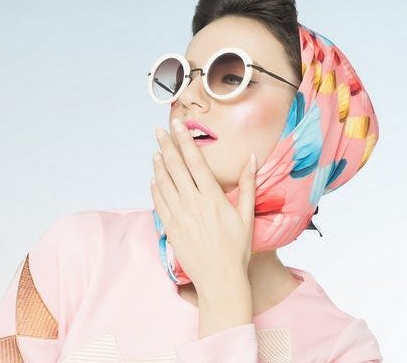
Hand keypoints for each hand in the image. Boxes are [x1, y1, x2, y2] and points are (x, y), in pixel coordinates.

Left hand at [150, 118, 257, 292]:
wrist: (220, 279)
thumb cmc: (236, 249)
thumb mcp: (246, 215)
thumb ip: (247, 185)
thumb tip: (252, 159)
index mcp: (212, 197)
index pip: (195, 161)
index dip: (185, 141)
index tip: (178, 126)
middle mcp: (193, 203)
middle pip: (175, 167)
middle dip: (167, 146)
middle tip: (159, 131)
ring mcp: (179, 215)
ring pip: (164, 182)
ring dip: (159, 164)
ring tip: (156, 150)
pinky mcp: (170, 228)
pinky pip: (158, 202)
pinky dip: (155, 187)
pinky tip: (154, 178)